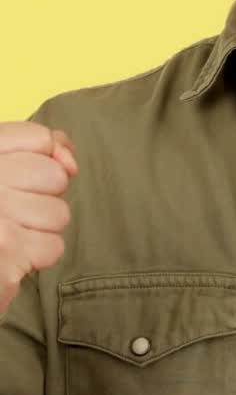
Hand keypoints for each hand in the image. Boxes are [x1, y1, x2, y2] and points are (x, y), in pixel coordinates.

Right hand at [0, 122, 77, 316]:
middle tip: (7, 212)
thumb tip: (69, 157)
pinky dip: (36, 255)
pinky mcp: (9, 249)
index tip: (26, 176)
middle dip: (41, 198)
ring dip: (39, 229)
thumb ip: (29, 148)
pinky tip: (11, 254)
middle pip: (54, 177)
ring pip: (58, 213)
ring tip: (8, 234)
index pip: (38, 139)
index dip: (47, 157)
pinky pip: (53, 246)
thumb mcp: (0, 169)